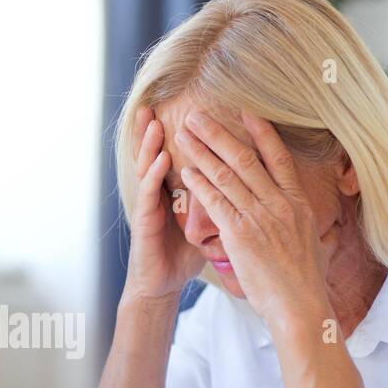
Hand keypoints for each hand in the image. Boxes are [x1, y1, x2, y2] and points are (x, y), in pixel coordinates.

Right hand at [121, 106, 205, 304]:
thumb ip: (215, 201)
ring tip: (152, 120)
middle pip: (156, 154)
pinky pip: (150, 195)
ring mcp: (150, 207)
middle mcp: (159, 194)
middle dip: (152, 129)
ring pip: (149, 168)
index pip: (174, 155)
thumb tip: (242, 188)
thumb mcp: (203, 222)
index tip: (181, 107)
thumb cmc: (182, 256)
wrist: (162, 285)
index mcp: (173, 191)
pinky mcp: (145, 224)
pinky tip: (161, 158)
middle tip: (153, 102)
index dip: (176, 133)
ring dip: (149, 144)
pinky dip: (155, 175)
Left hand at [175, 110, 334, 330]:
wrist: (299, 306)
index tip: (245, 113)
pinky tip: (186, 170)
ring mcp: (259, 217)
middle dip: (218, 134)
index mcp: (297, 203)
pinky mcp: (240, 234)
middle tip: (198, 116)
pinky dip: (199, 183)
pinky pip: (215, 202)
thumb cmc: (305, 282)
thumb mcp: (314, 244)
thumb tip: (313, 221)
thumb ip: (305, 225)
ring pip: (226, 175)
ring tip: (184, 134)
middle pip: (245, 159)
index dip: (261, 132)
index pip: (278, 158)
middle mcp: (279, 204)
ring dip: (202, 152)